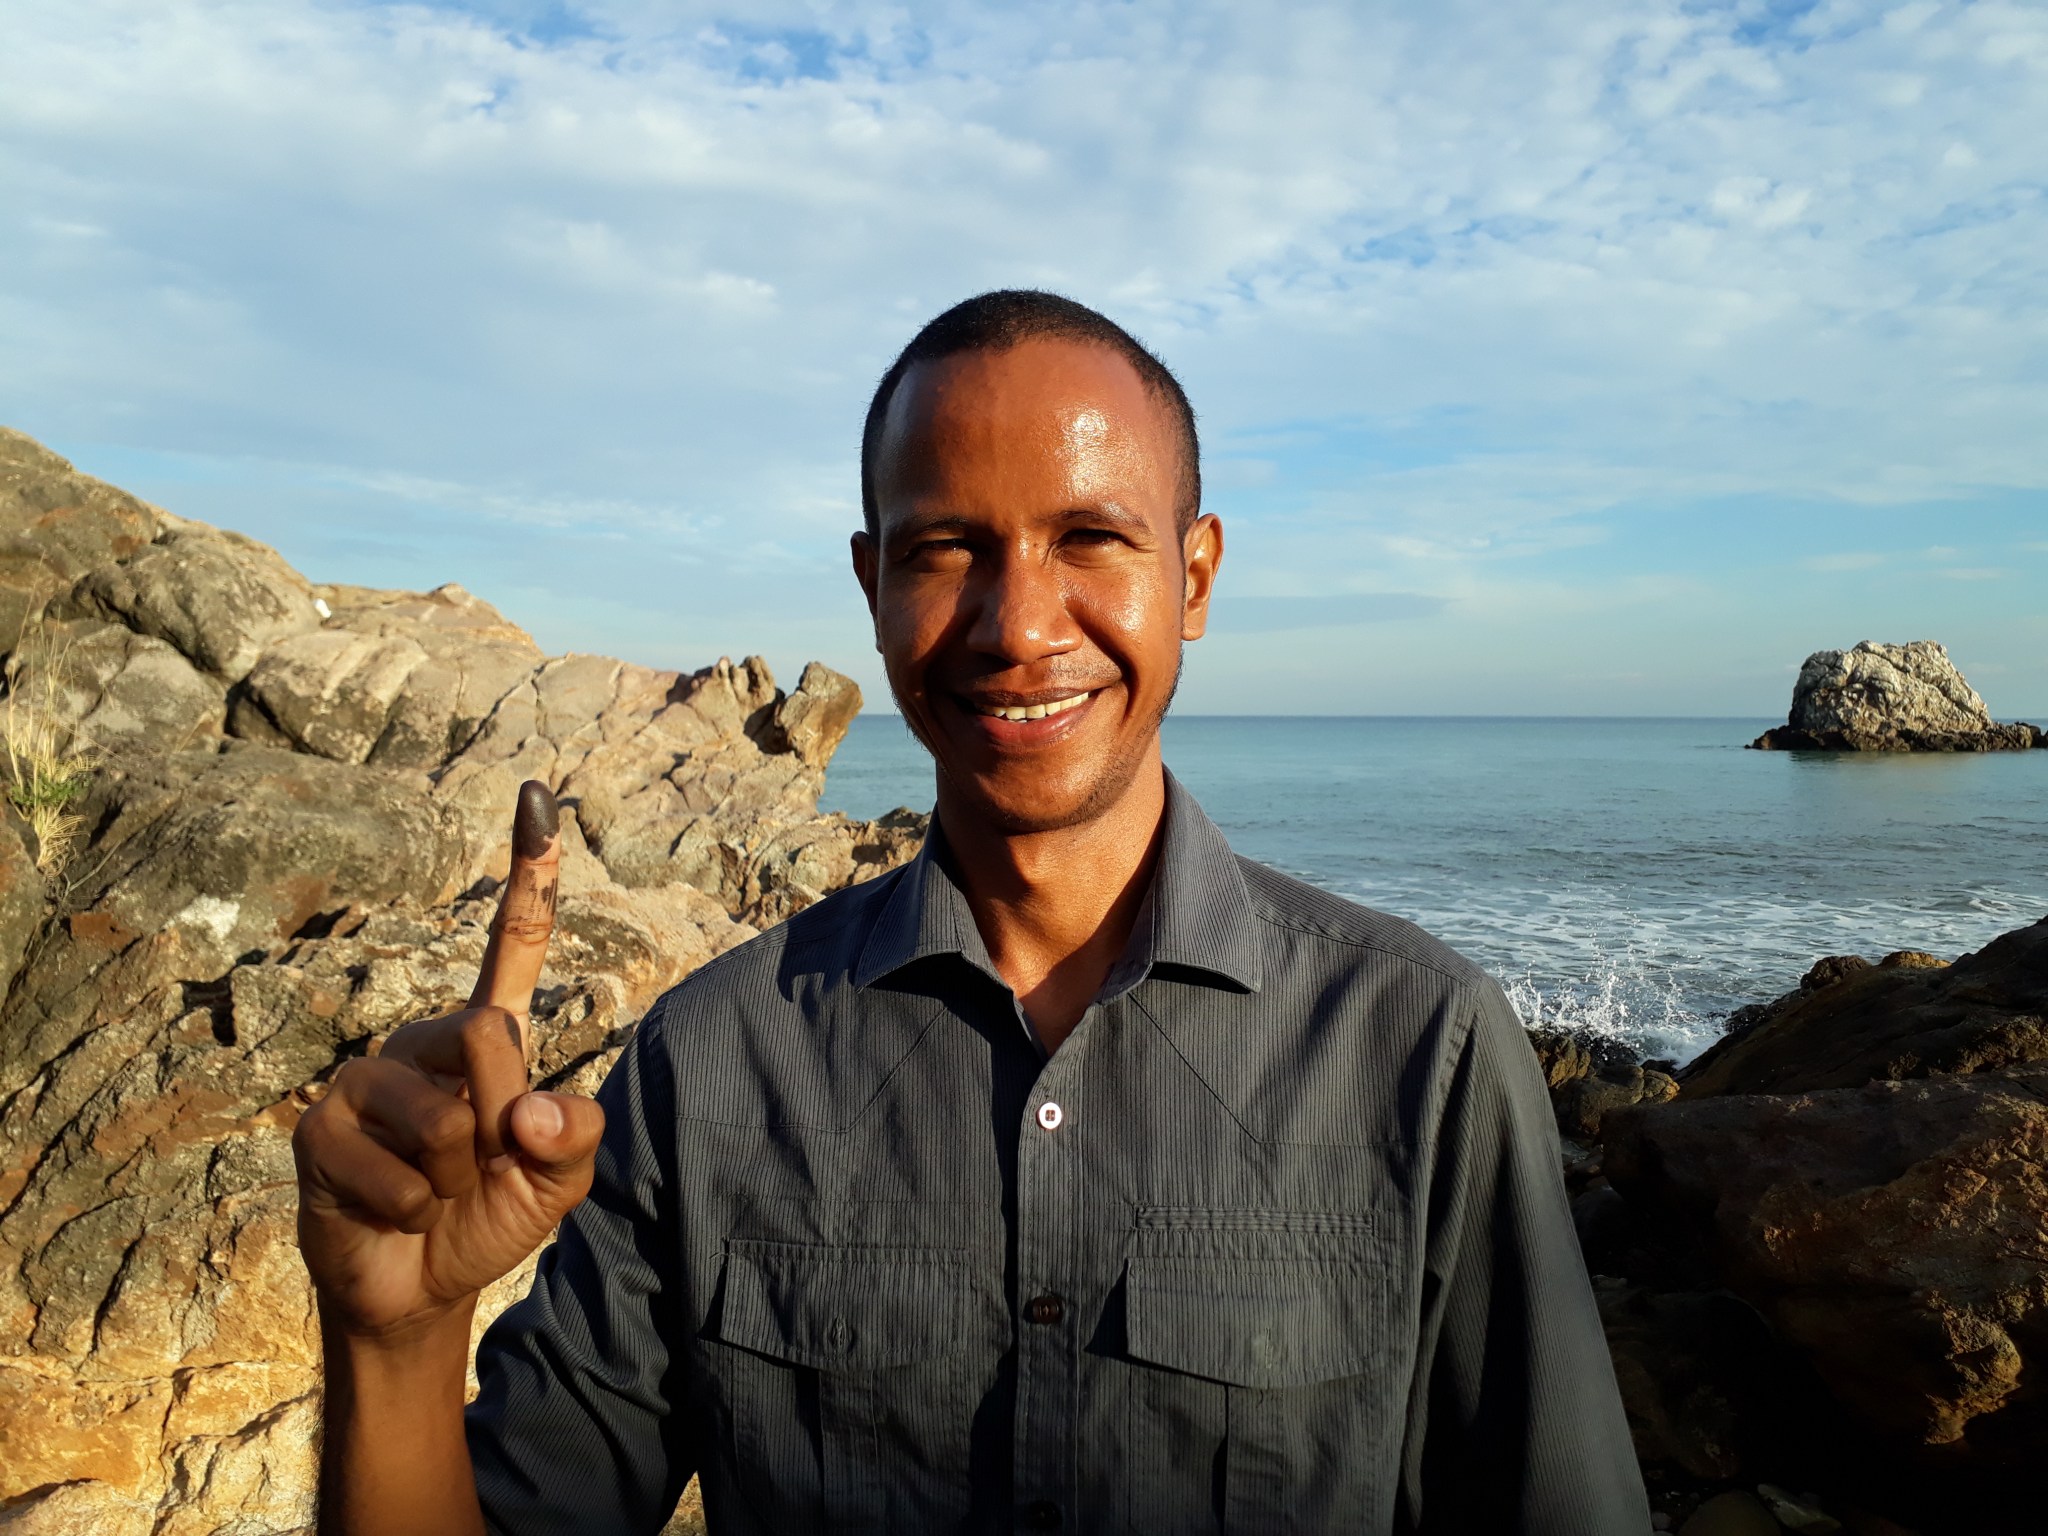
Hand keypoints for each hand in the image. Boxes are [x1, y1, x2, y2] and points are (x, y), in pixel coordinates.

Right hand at [293, 781, 605, 1341]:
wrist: (420, 1288)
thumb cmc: (490, 1217)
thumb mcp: (558, 1182)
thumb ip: (574, 1137)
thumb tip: (529, 1112)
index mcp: (485, 1040)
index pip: (508, 947)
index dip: (528, 874)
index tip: (537, 796)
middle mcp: (423, 1043)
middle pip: (491, 1040)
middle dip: (503, 1128)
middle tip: (478, 1170)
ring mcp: (366, 1079)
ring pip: (446, 1122)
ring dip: (455, 1182)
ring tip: (430, 1193)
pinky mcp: (320, 1128)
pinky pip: (401, 1174)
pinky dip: (414, 1210)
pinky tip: (393, 1211)